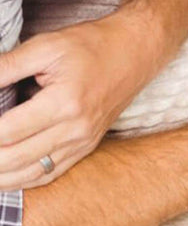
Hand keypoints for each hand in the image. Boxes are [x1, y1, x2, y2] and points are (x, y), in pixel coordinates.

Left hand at [0, 11, 162, 190]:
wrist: (135, 53)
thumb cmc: (92, 45)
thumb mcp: (44, 47)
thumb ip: (4, 67)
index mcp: (64, 103)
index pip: (6, 132)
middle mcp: (76, 129)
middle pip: (14, 160)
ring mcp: (83, 142)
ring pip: (31, 174)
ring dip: (0, 177)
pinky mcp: (86, 147)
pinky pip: (50, 174)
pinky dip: (22, 180)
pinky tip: (3, 177)